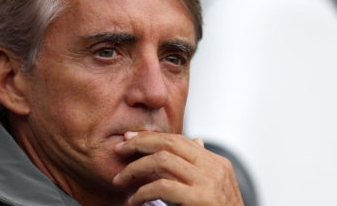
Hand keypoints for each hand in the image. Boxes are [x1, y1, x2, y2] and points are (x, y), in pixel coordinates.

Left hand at [113, 132, 242, 205]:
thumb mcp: (214, 188)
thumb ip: (201, 167)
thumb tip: (196, 140)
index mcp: (217, 163)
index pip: (179, 140)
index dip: (151, 137)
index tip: (129, 139)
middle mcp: (214, 168)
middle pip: (170, 143)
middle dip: (140, 143)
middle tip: (119, 149)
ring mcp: (208, 183)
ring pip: (162, 160)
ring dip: (135, 168)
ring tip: (121, 179)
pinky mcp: (200, 199)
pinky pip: (162, 186)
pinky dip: (142, 192)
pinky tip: (134, 200)